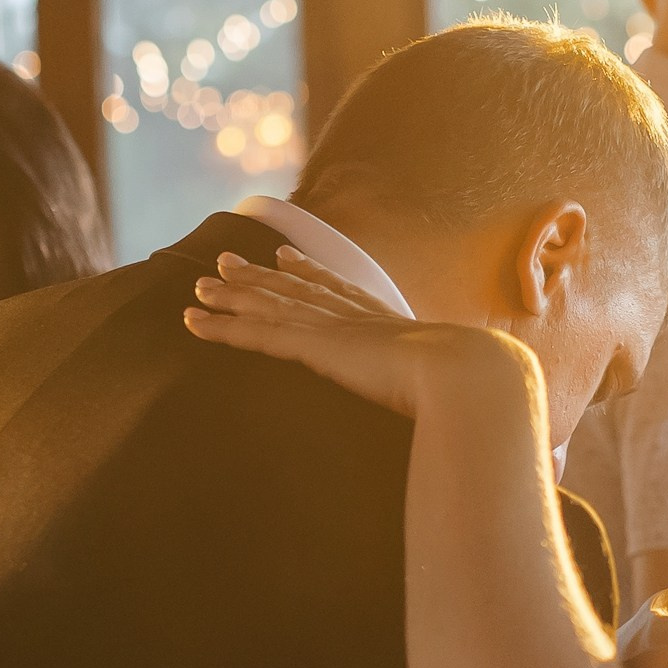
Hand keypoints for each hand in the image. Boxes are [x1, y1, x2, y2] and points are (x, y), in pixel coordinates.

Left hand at [184, 249, 510, 422]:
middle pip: (294, 288)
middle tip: (227, 260)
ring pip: (268, 305)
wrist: (468, 377)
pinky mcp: (313, 347)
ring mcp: (332, 328)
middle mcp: (353, 315)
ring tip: (198, 285)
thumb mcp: (457, 386)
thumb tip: (472, 412)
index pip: (339, 289)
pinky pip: (256, 334)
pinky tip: (194, 322)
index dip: (309, 272)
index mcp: (386, 321)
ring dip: (230, 295)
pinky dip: (222, 327)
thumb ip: (447, 393)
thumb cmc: (473, 389)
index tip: (288, 255)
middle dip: (259, 274)